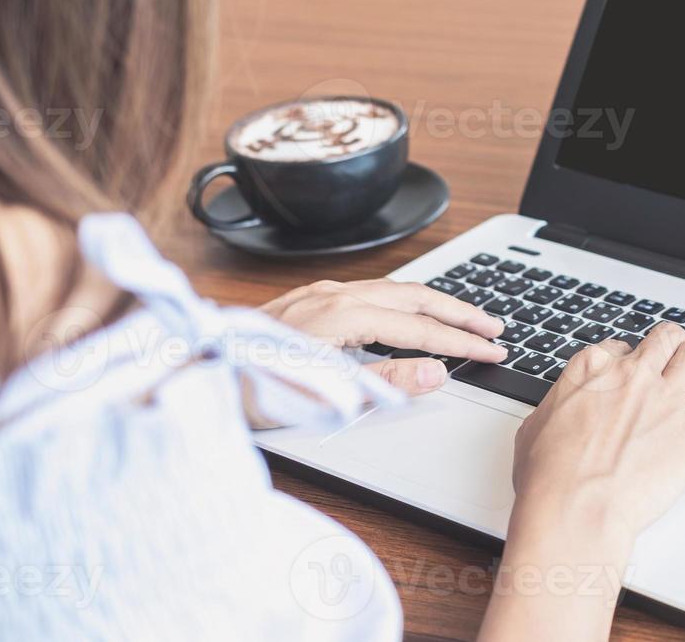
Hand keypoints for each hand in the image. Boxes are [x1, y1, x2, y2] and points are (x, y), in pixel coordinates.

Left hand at [261, 279, 506, 394]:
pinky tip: (410, 311)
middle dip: (460, 311)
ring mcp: (319, 292)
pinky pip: (373, 290)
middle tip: (495, 328)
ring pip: (395, 289)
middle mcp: (332, 294)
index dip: (461, 342)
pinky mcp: (309, 298)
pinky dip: (406, 300)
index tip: (493, 352)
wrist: (188, 369)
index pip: (420, 328)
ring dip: (435, 302)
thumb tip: (436, 373)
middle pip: (415, 296)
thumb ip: (384, 384)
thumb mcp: (320, 396)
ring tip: (464, 317)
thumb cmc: (245, 388)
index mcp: (341, 314)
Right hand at [478, 322, 684, 641]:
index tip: (632, 381)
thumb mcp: (534, 428)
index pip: (621, 346)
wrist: (574, 513)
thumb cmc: (549, 481)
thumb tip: (565, 406)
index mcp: (592, 369)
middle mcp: (632, 375)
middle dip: (671, 350)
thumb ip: (559, 405)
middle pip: (665, 337)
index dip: (629, 364)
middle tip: (672, 371)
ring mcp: (666, 399)